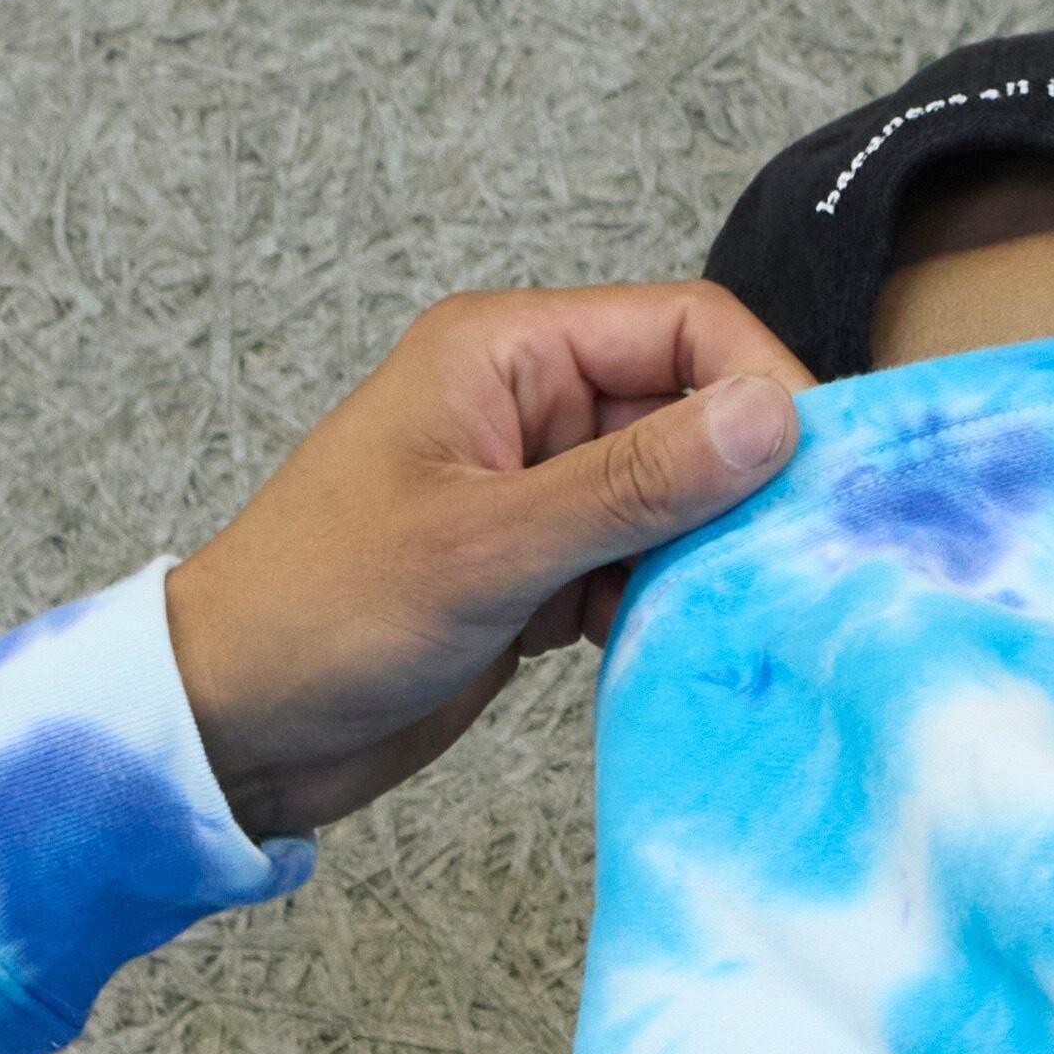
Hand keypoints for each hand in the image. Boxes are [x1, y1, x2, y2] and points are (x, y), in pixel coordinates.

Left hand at [163, 283, 804, 840]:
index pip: (684, 330)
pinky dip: (666, 604)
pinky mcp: (536, 573)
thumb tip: (771, 420)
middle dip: (746, 482)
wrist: (234, 724)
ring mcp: (535, 492)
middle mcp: (528, 405)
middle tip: (804, 563)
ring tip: (745, 614)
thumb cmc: (323, 610)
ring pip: (671, 498)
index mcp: (507, 352)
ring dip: (711, 553)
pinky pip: (636, 567)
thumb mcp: (490, 545)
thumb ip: (635, 483)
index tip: (819, 482)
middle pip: (689, 412)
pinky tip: (682, 649)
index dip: (762, 392)